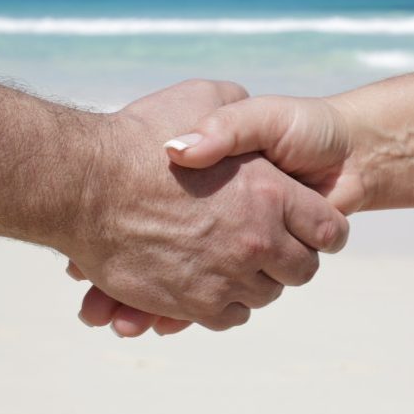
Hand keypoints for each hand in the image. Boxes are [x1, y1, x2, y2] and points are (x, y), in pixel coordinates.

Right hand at [56, 81, 349, 333]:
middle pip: (302, 270)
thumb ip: (239, 109)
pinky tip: (211, 282)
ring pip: (265, 296)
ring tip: (234, 260)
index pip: (328, 229)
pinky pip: (230, 317)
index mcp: (270, 192)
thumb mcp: (205, 96)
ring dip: (255, 281)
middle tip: (270, 245)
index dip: (322, 228)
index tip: (307, 226)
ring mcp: (226, 275)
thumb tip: (252, 122)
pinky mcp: (193, 303)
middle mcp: (256, 239)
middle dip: (290, 259)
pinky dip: (225, 304)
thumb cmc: (142, 134)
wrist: (85, 181)